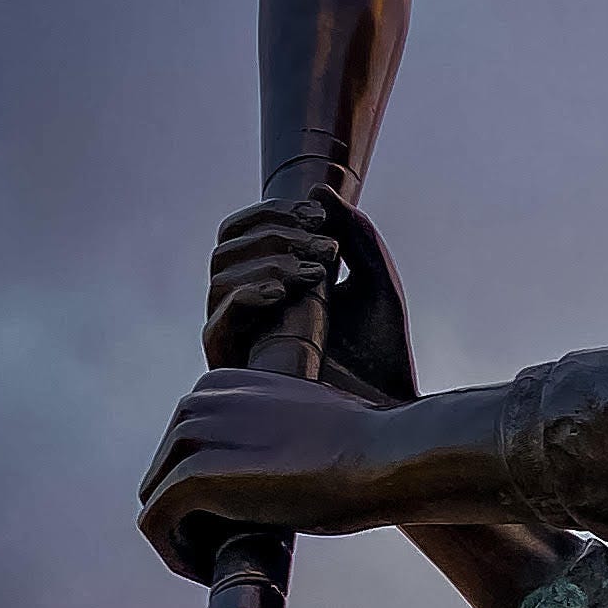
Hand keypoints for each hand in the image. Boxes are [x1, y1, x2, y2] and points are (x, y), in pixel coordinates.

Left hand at [139, 371, 409, 578]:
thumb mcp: (310, 425)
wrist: (388, 458)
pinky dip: (175, 553)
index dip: (202, 490)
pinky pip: (155, 523)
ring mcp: (194, 434)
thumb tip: (282, 463)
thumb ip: (276, 432)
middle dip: (190, 513)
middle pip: (165, 470)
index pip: (185, 444)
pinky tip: (208, 571)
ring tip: (220, 562)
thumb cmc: (369, 450)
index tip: (233, 522)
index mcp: (225, 382)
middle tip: (227, 550)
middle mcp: (201, 398)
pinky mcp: (194, 476)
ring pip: (156, 497)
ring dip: (181, 535)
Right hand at [205, 192, 416, 403]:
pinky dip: (247, 297)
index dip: (271, 213)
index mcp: (270, 281)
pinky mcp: (233, 371)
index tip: (315, 213)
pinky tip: (284, 293)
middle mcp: (245, 308)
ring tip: (316, 272)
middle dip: (274, 234)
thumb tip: (319, 190)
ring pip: (219, 277)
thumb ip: (356, 235)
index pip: (243, 231)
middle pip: (226, 247)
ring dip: (267, 262)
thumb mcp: (377, 284)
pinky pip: (217, 323)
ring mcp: (236, 338)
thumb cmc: (383, 355)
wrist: (390, 416)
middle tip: (323, 246)